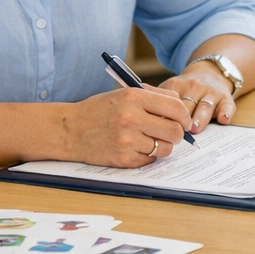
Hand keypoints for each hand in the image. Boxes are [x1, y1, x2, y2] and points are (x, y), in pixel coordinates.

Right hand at [61, 87, 195, 167]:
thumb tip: (181, 105)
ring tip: (151, 140)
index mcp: (134, 97)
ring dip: (163, 146)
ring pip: (165, 148)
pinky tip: (136, 147)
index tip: (184, 121)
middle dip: (178, 133)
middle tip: (171, 133)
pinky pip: (150, 160)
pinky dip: (148, 156)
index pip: (175, 107)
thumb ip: (154, 96)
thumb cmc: (99, 110)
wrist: (69, 130)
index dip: (185, 116)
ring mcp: (127, 140)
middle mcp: (131, 118)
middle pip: (175, 130)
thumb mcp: (124, 93)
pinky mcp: (123, 159)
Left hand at [159, 68, 235, 132]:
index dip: (165, 116)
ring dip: (199, 118)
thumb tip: (151, 126)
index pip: (168, 102)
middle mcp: (194, 87)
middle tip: (177, 133)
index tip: (161, 127)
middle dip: (182, 120)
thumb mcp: (169, 89)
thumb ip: (159, 103)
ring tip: (194, 128)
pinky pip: (227, 106)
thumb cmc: (185, 90)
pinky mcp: (226, 98)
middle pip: (186, 106)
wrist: (209, 72)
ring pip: (205, 107)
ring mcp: (211, 92)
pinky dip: (226, 113)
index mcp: (176, 85)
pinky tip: (223, 119)